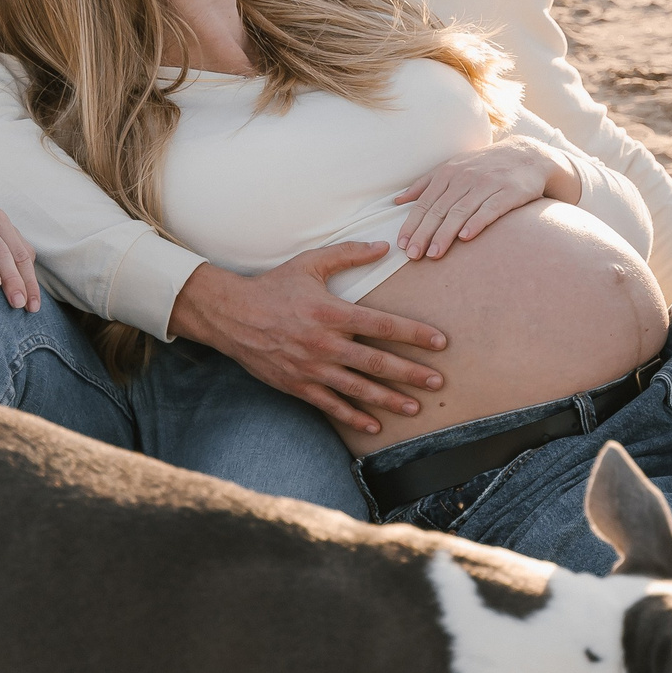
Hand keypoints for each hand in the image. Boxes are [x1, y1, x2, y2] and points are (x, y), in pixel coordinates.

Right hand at [170, 247, 448, 435]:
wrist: (231, 315)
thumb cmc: (274, 286)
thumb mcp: (310, 263)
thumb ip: (348, 254)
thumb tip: (384, 246)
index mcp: (332, 312)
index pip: (383, 325)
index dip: (414, 335)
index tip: (440, 342)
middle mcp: (325, 344)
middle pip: (377, 363)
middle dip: (411, 373)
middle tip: (439, 382)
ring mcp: (311, 368)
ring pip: (358, 389)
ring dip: (389, 399)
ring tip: (415, 407)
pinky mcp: (297, 385)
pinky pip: (330, 405)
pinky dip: (353, 416)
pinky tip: (374, 425)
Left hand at [391, 137, 582, 260]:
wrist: (527, 155)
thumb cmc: (484, 166)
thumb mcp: (454, 167)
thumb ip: (425, 183)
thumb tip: (398, 200)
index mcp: (448, 173)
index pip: (425, 202)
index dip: (412, 223)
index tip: (401, 244)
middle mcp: (465, 177)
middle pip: (439, 209)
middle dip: (424, 233)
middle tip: (413, 255)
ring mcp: (487, 184)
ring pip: (461, 211)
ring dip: (445, 233)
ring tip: (434, 254)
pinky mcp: (509, 192)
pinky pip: (490, 208)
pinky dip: (477, 222)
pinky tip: (466, 237)